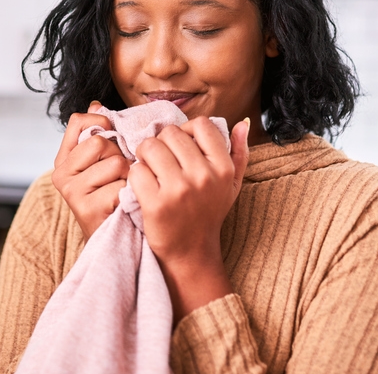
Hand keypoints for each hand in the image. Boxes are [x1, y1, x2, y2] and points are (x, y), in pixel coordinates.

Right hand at [52, 101, 131, 240]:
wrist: (112, 241)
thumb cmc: (110, 198)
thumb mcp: (102, 164)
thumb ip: (98, 135)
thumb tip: (97, 103)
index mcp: (64, 159)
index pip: (79, 121)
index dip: (101, 122)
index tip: (112, 135)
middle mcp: (62, 174)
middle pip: (101, 141)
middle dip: (119, 156)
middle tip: (119, 176)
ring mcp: (72, 192)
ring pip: (115, 163)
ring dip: (127, 177)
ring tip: (122, 191)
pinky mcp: (87, 208)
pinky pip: (121, 186)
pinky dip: (129, 195)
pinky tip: (123, 205)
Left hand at [129, 116, 249, 322]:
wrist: (191, 253)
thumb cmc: (208, 214)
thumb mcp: (232, 185)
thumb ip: (239, 153)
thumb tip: (242, 124)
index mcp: (223, 168)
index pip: (201, 125)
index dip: (186, 131)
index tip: (180, 147)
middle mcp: (203, 176)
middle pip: (170, 134)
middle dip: (161, 144)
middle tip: (160, 160)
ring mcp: (179, 190)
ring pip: (149, 147)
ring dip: (145, 157)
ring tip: (151, 170)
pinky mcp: (156, 204)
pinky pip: (136, 170)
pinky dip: (135, 176)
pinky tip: (144, 187)